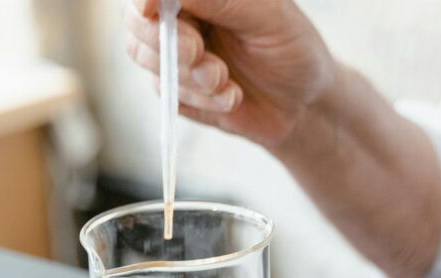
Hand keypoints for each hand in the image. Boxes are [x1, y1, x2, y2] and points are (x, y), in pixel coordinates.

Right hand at [125, 0, 338, 147]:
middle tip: (198, 53)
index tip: (150, 9)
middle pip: (136, 20)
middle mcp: (182, 15)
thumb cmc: (293, 50)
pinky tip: (232, 97)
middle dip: (165, 40)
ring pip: (145, 57)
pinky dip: (200, 99)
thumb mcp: (265, 18)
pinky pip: (166, 92)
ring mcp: (174, 52)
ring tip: (226, 81)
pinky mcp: (177, 88)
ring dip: (187, 75)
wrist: (304, 105)